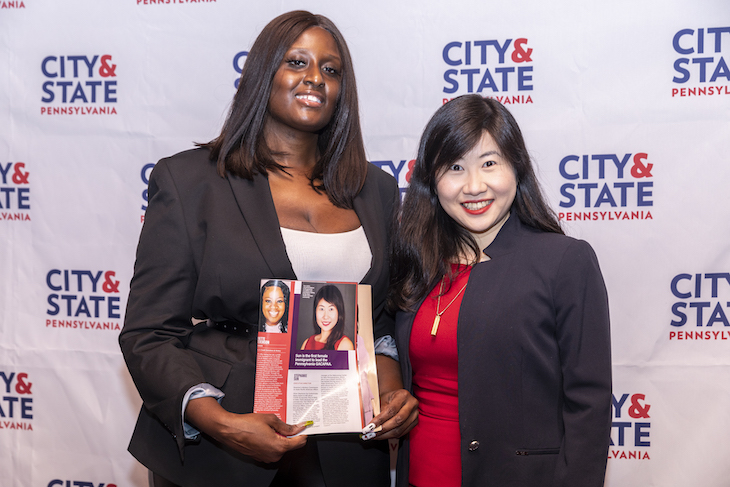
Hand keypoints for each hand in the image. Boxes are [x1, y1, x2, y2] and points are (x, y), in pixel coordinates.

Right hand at [186, 397, 307, 462]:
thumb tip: (297, 428)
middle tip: (283, 423)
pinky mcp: (260, 457)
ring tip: (271, 426)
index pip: (299, 442)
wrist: (230, 430)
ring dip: (279, 437)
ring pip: (280, 447)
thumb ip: (286, 426)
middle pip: (289, 445)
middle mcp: (274, 455)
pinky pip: (271, 449)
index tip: (304, 426)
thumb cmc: (247, 424)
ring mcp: (266, 458)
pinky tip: (265, 432)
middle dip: (288, 434)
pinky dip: (271, 441)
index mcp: (279, 446)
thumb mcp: (270, 420)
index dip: (302, 433)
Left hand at [365, 388, 417, 439]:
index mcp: (403, 395)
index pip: (391, 410)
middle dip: (383, 429)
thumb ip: (379, 411)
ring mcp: (415, 414)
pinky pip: (402, 433)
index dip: (380, 419)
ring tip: (375, 436)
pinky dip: (391, 436)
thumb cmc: (388, 398)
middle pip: (398, 420)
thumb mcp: (383, 399)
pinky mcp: (415, 422)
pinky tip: (382, 435)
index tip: (370, 426)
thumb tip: (371, 426)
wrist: (398, 397)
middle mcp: (412, 404)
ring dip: (386, 435)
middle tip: (372, 433)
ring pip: (400, 429)